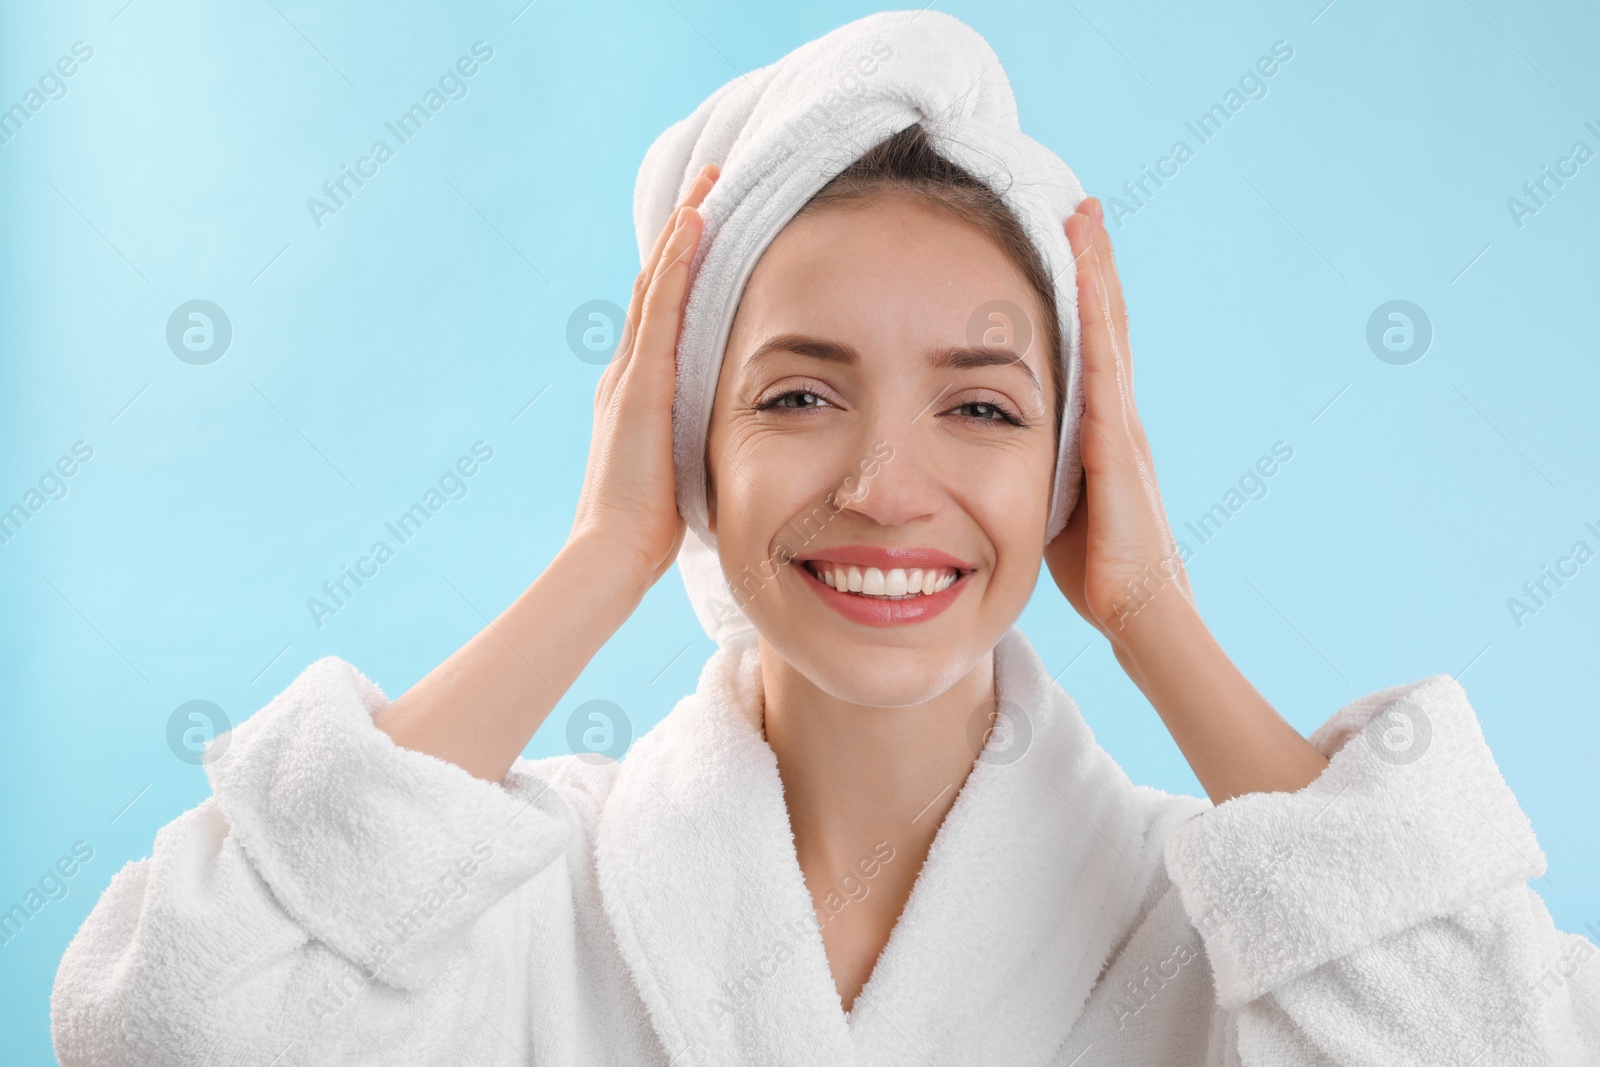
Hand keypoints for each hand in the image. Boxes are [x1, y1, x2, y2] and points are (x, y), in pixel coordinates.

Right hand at [569, 164, 717, 587]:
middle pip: (659, 283)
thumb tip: (729, 444)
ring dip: (684, 229)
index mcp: (638, 392)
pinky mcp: (641, 382)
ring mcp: (631, 372)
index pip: (664, 315)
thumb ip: (695, 445)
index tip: (710, 226)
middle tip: (712, 182)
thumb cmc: (649, 528)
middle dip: (685, 231)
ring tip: (710, 182)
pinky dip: (678, 261)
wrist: (612, 552)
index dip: (683, 268)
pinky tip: (695, 223)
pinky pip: (662, 307)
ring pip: (659, 282)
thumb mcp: (681, 471)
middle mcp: (628, 371)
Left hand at [1045, 198, 1193, 647]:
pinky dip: (1097, 322)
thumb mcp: (1055, 500)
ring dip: (1097, 273)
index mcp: (1102, 428)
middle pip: (1107, 321)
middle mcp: (1118, 415)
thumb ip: (1036, 463)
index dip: (1082, 294)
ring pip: (1110, 331)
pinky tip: (1086, 281)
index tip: (1066, 243)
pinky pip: (1105, 371)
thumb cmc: (1098, 567)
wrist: (1140, 610)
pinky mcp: (1118, 445)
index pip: (1091, 345)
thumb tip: (989, 445)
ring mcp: (1123, 425)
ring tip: (1085, 216)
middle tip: (1080, 204)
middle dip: (1094, 263)